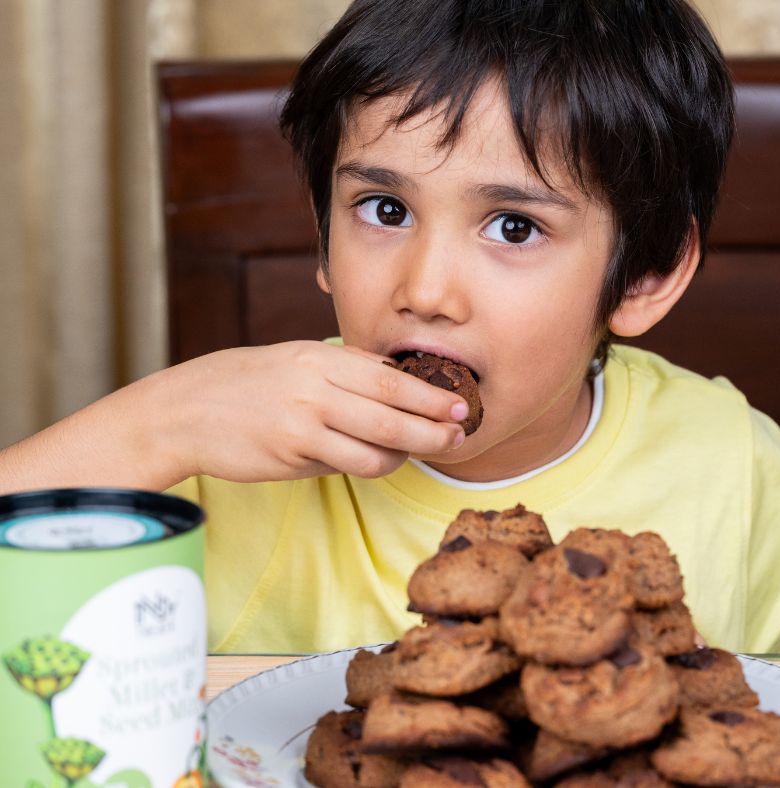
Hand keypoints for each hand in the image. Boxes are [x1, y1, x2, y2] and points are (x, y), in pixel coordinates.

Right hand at [0, 341, 468, 493]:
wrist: (184, 411)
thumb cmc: (242, 385)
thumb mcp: (292, 362)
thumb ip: (339, 374)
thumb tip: (390, 390)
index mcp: (319, 357)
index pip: (389, 376)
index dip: (429, 392)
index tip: (457, 402)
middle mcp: (316, 384)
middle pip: (393, 409)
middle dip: (434, 425)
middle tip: (458, 432)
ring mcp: (305, 420)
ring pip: (378, 443)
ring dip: (407, 451)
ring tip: (420, 451)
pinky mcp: (293, 453)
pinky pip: (349, 464)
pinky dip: (372, 465)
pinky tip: (380, 462)